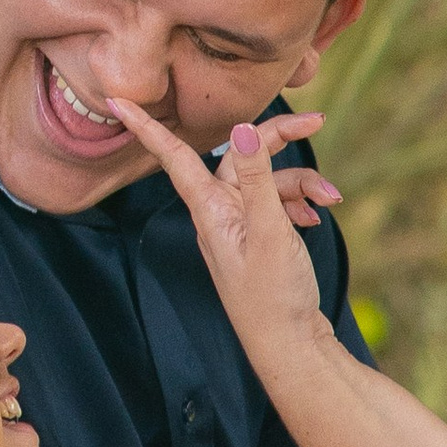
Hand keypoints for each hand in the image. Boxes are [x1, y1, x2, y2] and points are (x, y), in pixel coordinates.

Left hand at [106, 100, 334, 374]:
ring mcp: (240, 225)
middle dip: (280, 139)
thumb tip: (242, 129)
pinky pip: (277, 203)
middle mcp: (220, 213)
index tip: (116, 100)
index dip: (146, 127)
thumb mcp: (270, 232)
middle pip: (241, 155)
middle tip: (318, 120)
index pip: (174, 157)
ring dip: (303, 183)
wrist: (290, 346)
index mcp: (210, 209)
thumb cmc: (273, 296)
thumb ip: (258, 180)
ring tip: (330, 200)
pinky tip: (319, 214)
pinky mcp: (259, 237)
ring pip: (268, 181)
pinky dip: (300, 203)